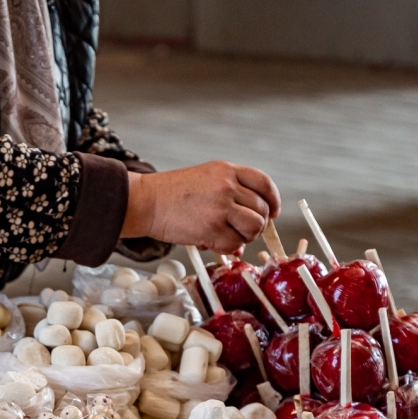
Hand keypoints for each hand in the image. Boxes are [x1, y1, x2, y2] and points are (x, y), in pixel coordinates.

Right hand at [121, 161, 280, 253]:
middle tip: (244, 231)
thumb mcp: (204, 179)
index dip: (272, 200)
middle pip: (261, 208)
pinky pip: (235, 243)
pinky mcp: (212, 228)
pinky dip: (229, 248)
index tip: (272, 212)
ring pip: (254, 226)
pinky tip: (215, 244)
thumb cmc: (169, 194)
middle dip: (257, 224)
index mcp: (226, 170)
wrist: (145, 202)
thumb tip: (250, 224)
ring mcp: (221, 207)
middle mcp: (227, 186)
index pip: (263, 183)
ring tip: (231, 237)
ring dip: (246, 236)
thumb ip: (229, 194)